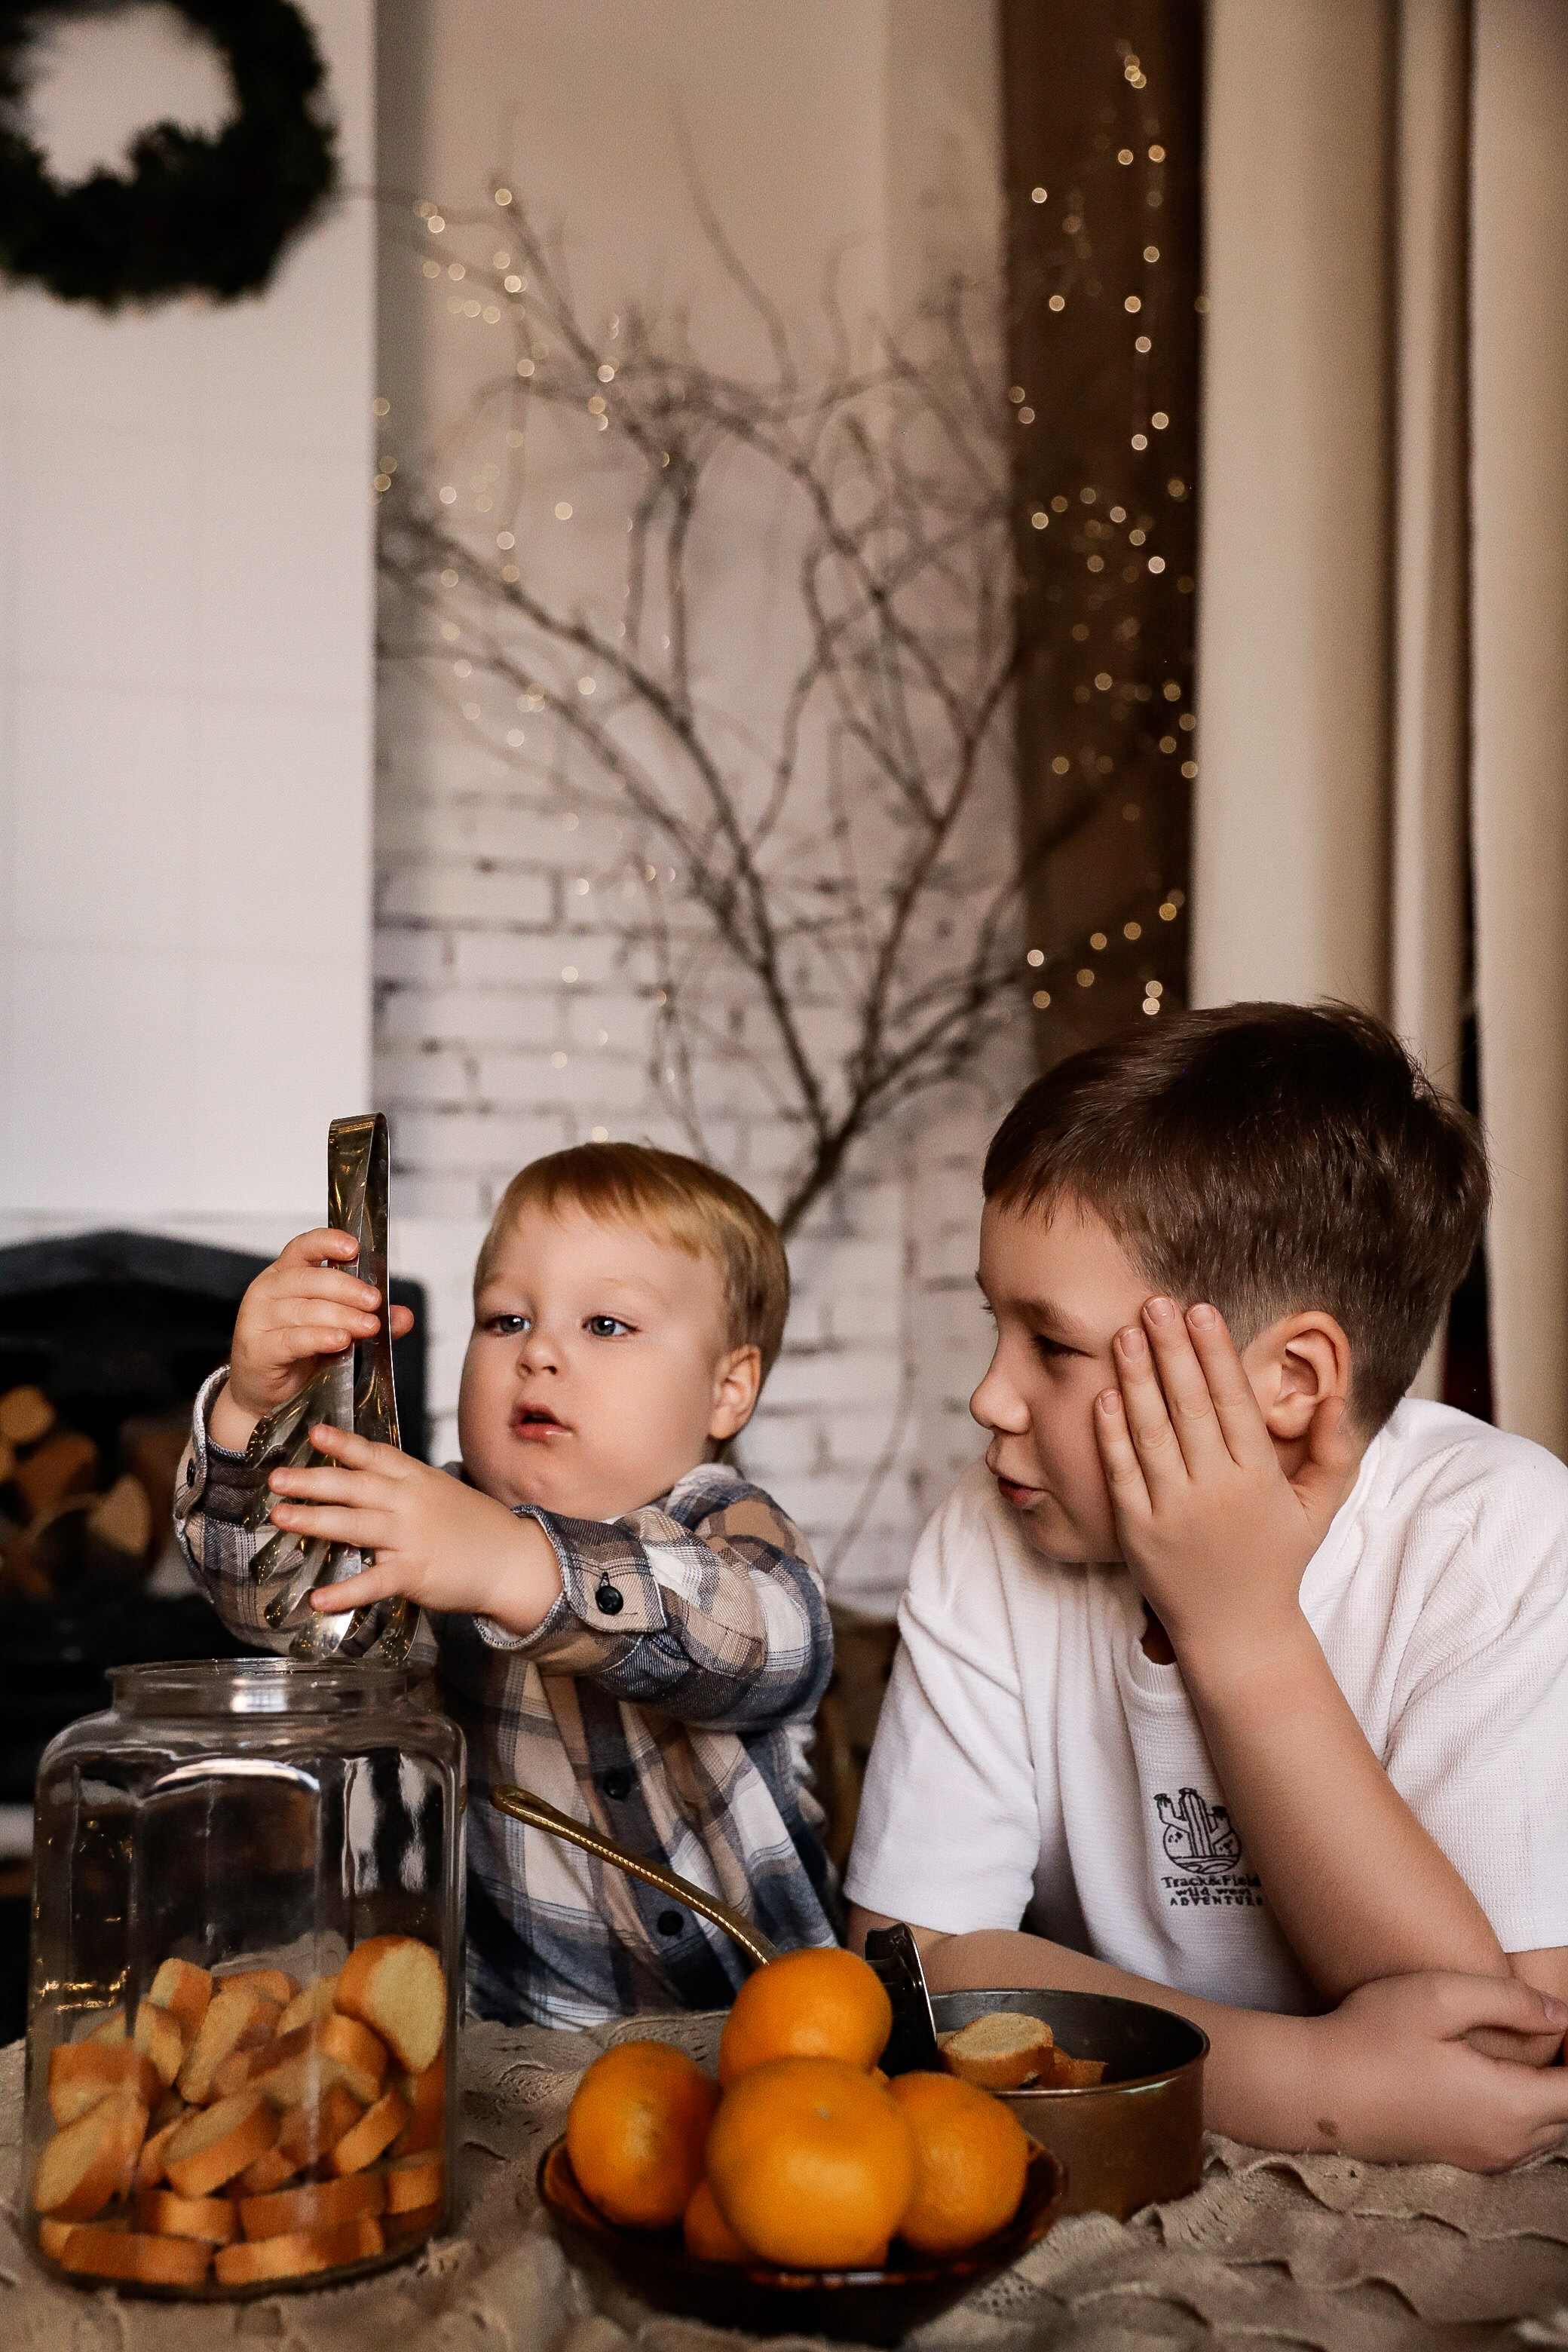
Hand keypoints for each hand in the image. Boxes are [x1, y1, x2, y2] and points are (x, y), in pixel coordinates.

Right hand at [211, 1229, 414, 1451]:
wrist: (263, 1394)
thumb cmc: (296, 1352)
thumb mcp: (335, 1328)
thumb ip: (367, 1317)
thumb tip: (404, 1315)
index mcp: (285, 1275)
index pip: (303, 1247)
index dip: (327, 1242)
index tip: (354, 1248)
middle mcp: (267, 1291)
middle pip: (310, 1279)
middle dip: (348, 1289)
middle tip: (375, 1301)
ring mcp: (258, 1319)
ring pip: (305, 1310)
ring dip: (342, 1316)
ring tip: (369, 1326)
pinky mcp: (258, 1349)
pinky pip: (292, 1339)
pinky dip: (319, 1338)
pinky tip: (340, 1340)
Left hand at [267, 1425, 562, 1633]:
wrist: (512, 1560)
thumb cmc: (473, 1527)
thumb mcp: (439, 1492)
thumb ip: (401, 1486)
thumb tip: (356, 1482)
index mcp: (417, 1479)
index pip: (375, 1456)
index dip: (344, 1444)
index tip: (315, 1433)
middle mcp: (411, 1502)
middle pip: (355, 1486)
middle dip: (313, 1480)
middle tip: (277, 1478)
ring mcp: (412, 1537)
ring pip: (356, 1525)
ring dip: (316, 1520)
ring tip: (281, 1517)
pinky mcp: (415, 1573)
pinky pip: (374, 1582)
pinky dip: (346, 1592)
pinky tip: (318, 1599)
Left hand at [1093, 1298, 1359, 1667]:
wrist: (1237, 1631)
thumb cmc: (1277, 1561)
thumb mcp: (1317, 1509)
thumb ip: (1333, 1452)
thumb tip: (1336, 1397)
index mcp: (1258, 1478)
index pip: (1233, 1402)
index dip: (1215, 1353)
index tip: (1201, 1309)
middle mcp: (1215, 1491)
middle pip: (1189, 1407)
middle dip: (1172, 1350)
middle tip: (1154, 1302)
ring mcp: (1172, 1511)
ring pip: (1151, 1433)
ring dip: (1136, 1379)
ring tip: (1124, 1333)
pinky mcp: (1137, 1532)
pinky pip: (1122, 1473)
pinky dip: (1111, 1434)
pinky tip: (1105, 1395)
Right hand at [1302, 1973, 1567, 2168]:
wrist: (1315, 2092)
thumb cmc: (1371, 2037)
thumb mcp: (1438, 1997)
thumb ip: (1510, 2001)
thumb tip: (1564, 2015)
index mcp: (1509, 2105)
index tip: (1567, 2025)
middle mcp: (1505, 2141)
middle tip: (1557, 2029)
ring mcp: (1482, 2155)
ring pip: (1549, 2131)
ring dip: (1555, 2093)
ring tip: (1538, 2044)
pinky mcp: (1461, 2157)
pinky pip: (1521, 2140)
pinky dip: (1532, 2110)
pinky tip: (1505, 2072)